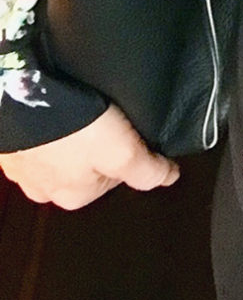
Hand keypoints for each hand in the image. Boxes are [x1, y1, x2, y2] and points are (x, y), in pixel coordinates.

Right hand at [0, 107, 177, 208]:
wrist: (21, 102)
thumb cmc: (73, 131)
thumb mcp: (122, 153)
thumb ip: (147, 171)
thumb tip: (169, 178)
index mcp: (74, 198)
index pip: (115, 177)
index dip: (128, 152)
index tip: (128, 132)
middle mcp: (44, 191)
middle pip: (87, 166)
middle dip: (98, 145)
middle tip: (104, 119)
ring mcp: (23, 168)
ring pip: (61, 152)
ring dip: (73, 135)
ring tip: (83, 110)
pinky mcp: (10, 145)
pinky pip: (39, 137)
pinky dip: (50, 126)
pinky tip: (60, 109)